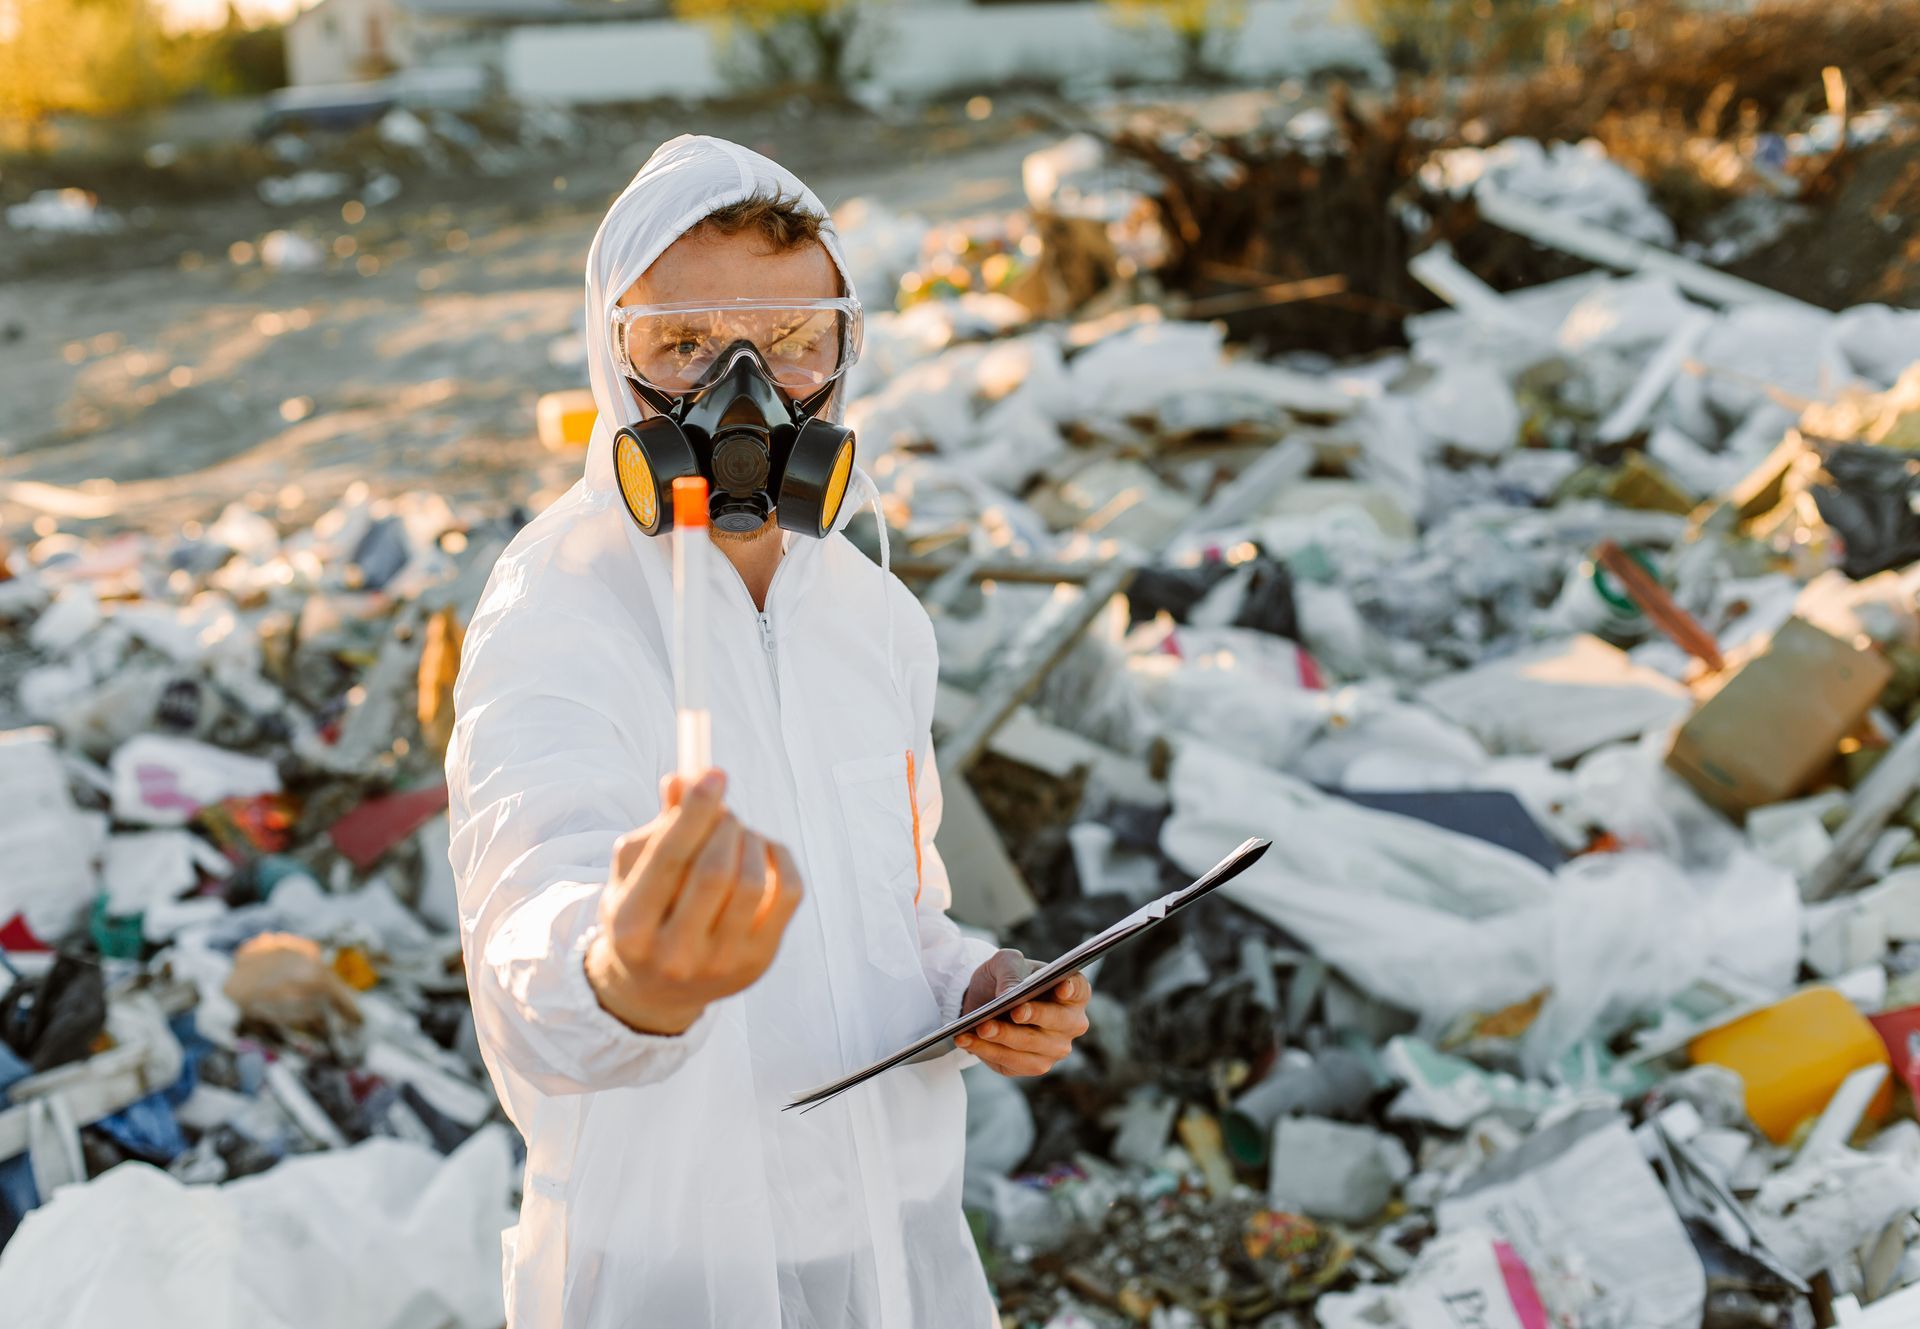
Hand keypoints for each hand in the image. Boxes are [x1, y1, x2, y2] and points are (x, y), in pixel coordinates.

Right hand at [585, 768, 804, 1035]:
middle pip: (715, 870)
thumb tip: (684, 780)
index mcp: (631, 927)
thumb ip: (656, 829)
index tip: (714, 774)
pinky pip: (789, 893)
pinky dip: (780, 857)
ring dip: (751, 839)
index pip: (669, 859)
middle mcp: (675, 953)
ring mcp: (722, 963)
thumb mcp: (632, 875)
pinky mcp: (759, 962)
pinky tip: (763, 851)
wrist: (655, 989)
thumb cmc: (642, 914)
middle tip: (723, 811)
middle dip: (725, 825)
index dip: (695, 811)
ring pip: (753, 881)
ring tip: (738, 834)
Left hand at [954, 948, 1089, 1076]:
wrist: (986, 1001)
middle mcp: (1070, 1024)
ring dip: (1005, 1037)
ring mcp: (1053, 1048)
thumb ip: (1010, 972)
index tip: (1061, 986)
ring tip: (982, 1027)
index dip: (1072, 990)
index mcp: (1072, 992)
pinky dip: (987, 1050)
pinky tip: (967, 1039)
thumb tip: (1009, 994)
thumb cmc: (1006, 978)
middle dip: (1036, 1016)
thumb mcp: (1005, 963)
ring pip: (1032, 1046)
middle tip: (1015, 1011)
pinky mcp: (1031, 1066)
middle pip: (1059, 1022)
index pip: (1079, 990)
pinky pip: (1011, 1062)